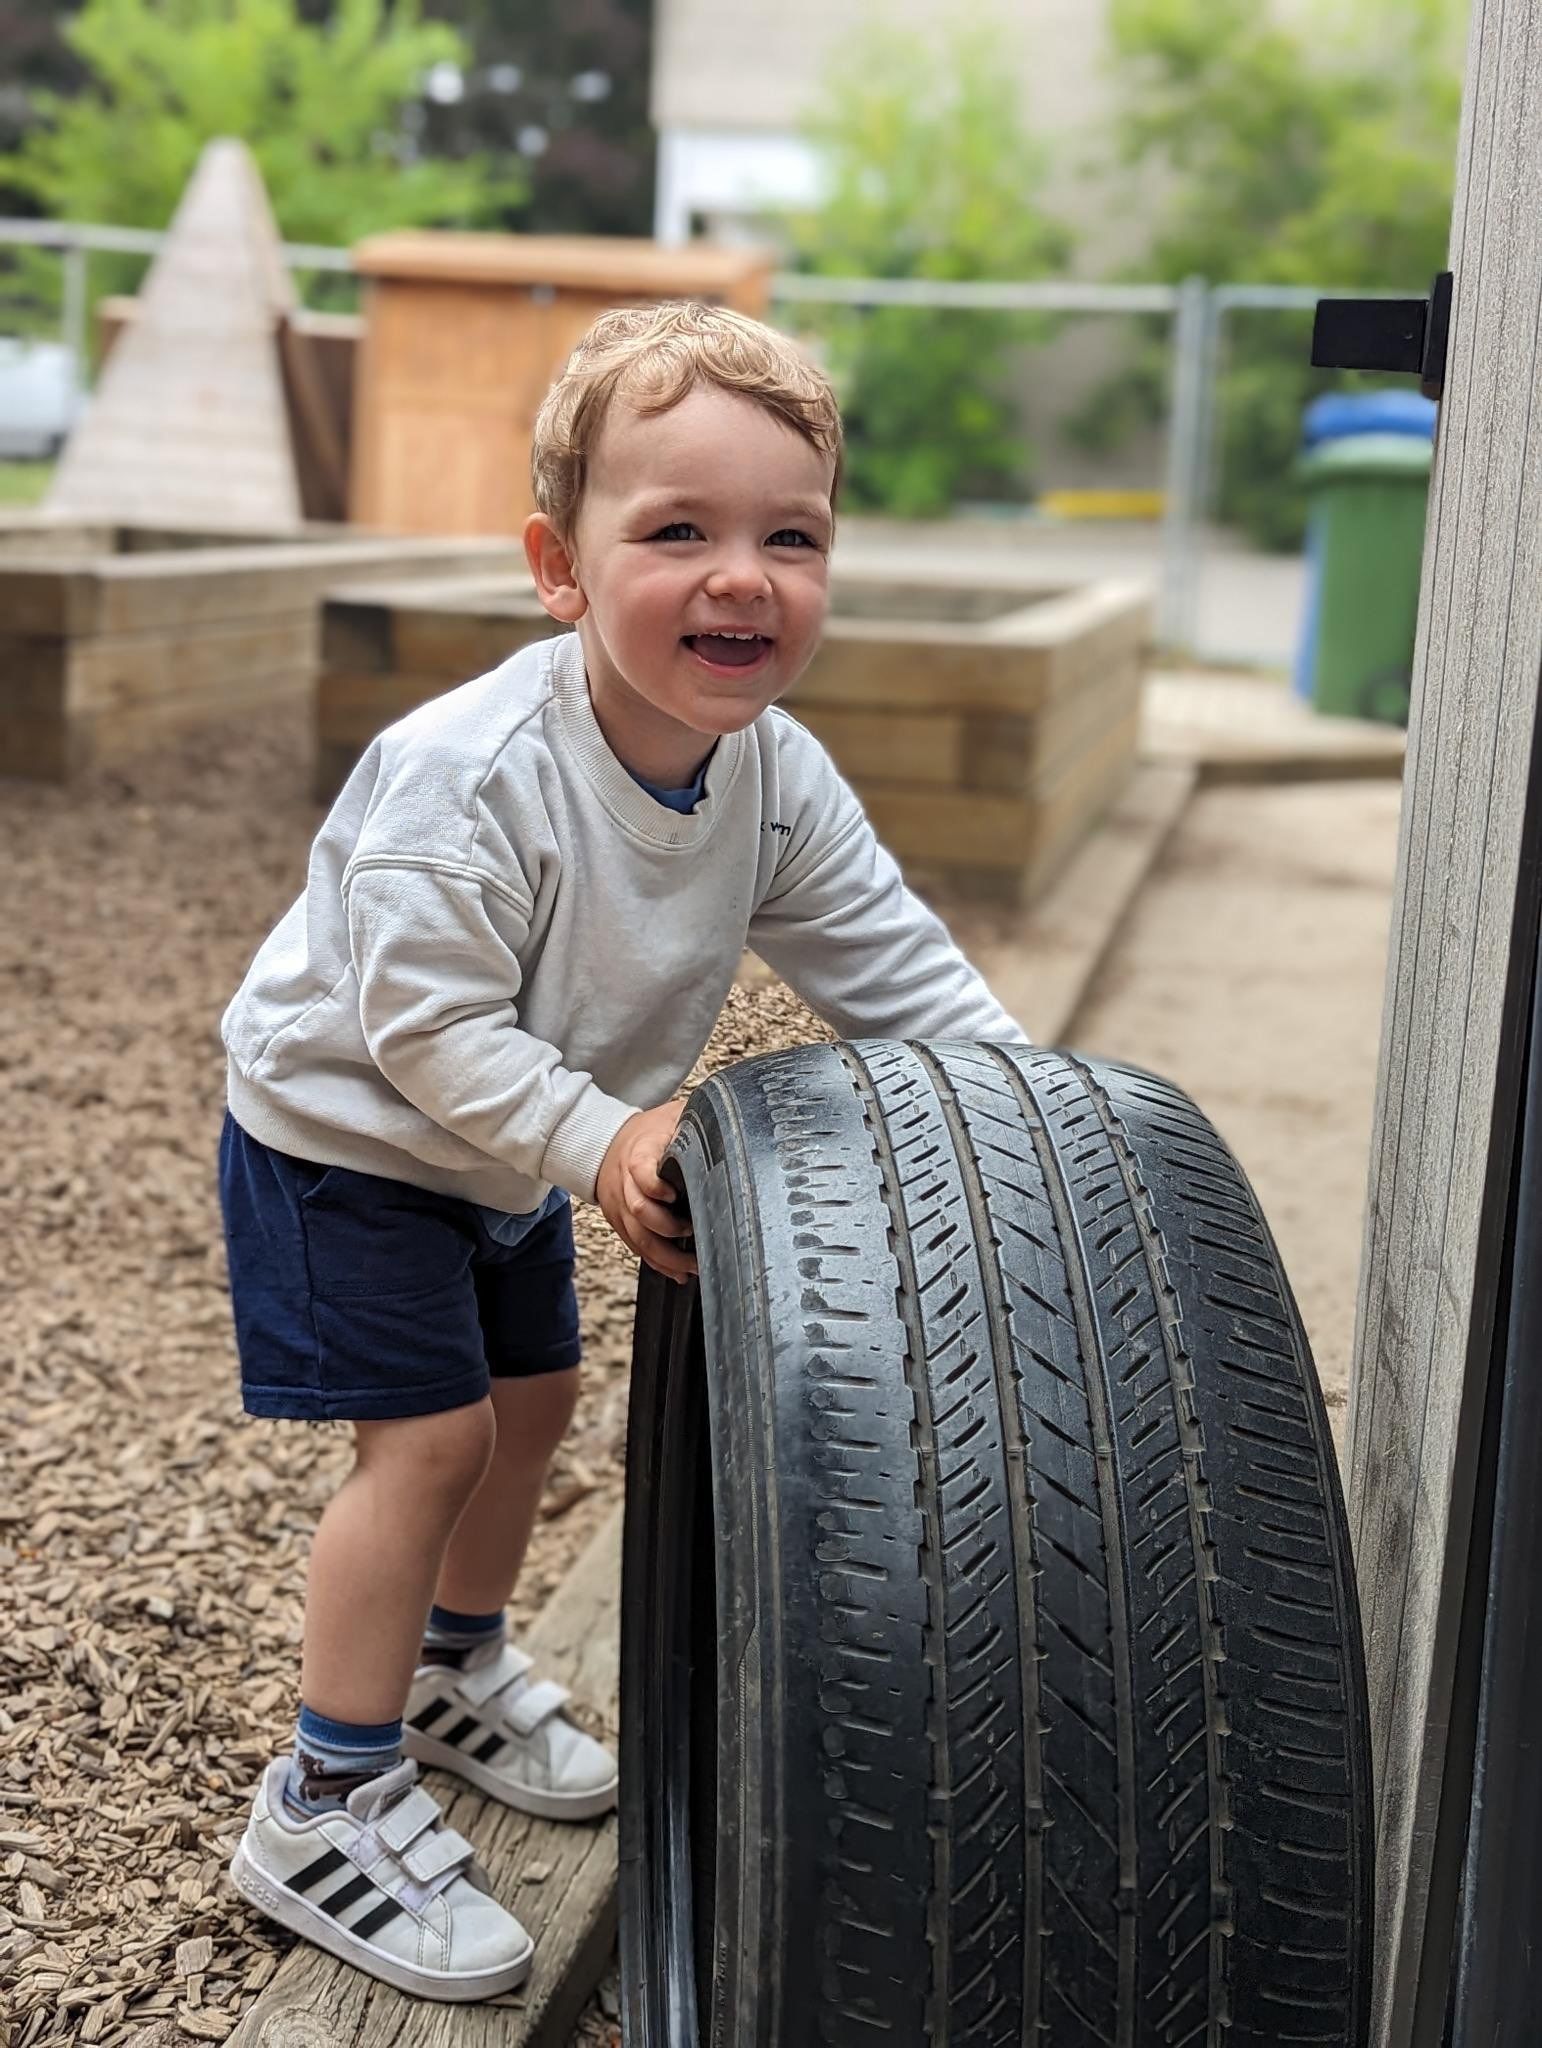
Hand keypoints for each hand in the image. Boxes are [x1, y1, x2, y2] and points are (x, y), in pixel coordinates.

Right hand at [596, 1100, 696, 1283]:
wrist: (603, 1142)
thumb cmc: (648, 1131)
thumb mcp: (673, 1116)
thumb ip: (694, 1123)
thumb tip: (730, 1130)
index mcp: (639, 1152)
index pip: (641, 1171)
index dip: (657, 1187)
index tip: (677, 1196)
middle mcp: (624, 1181)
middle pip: (640, 1211)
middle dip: (668, 1228)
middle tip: (694, 1233)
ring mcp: (618, 1205)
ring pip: (637, 1237)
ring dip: (665, 1256)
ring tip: (692, 1267)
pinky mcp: (618, 1221)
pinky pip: (634, 1246)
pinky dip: (655, 1262)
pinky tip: (676, 1271)